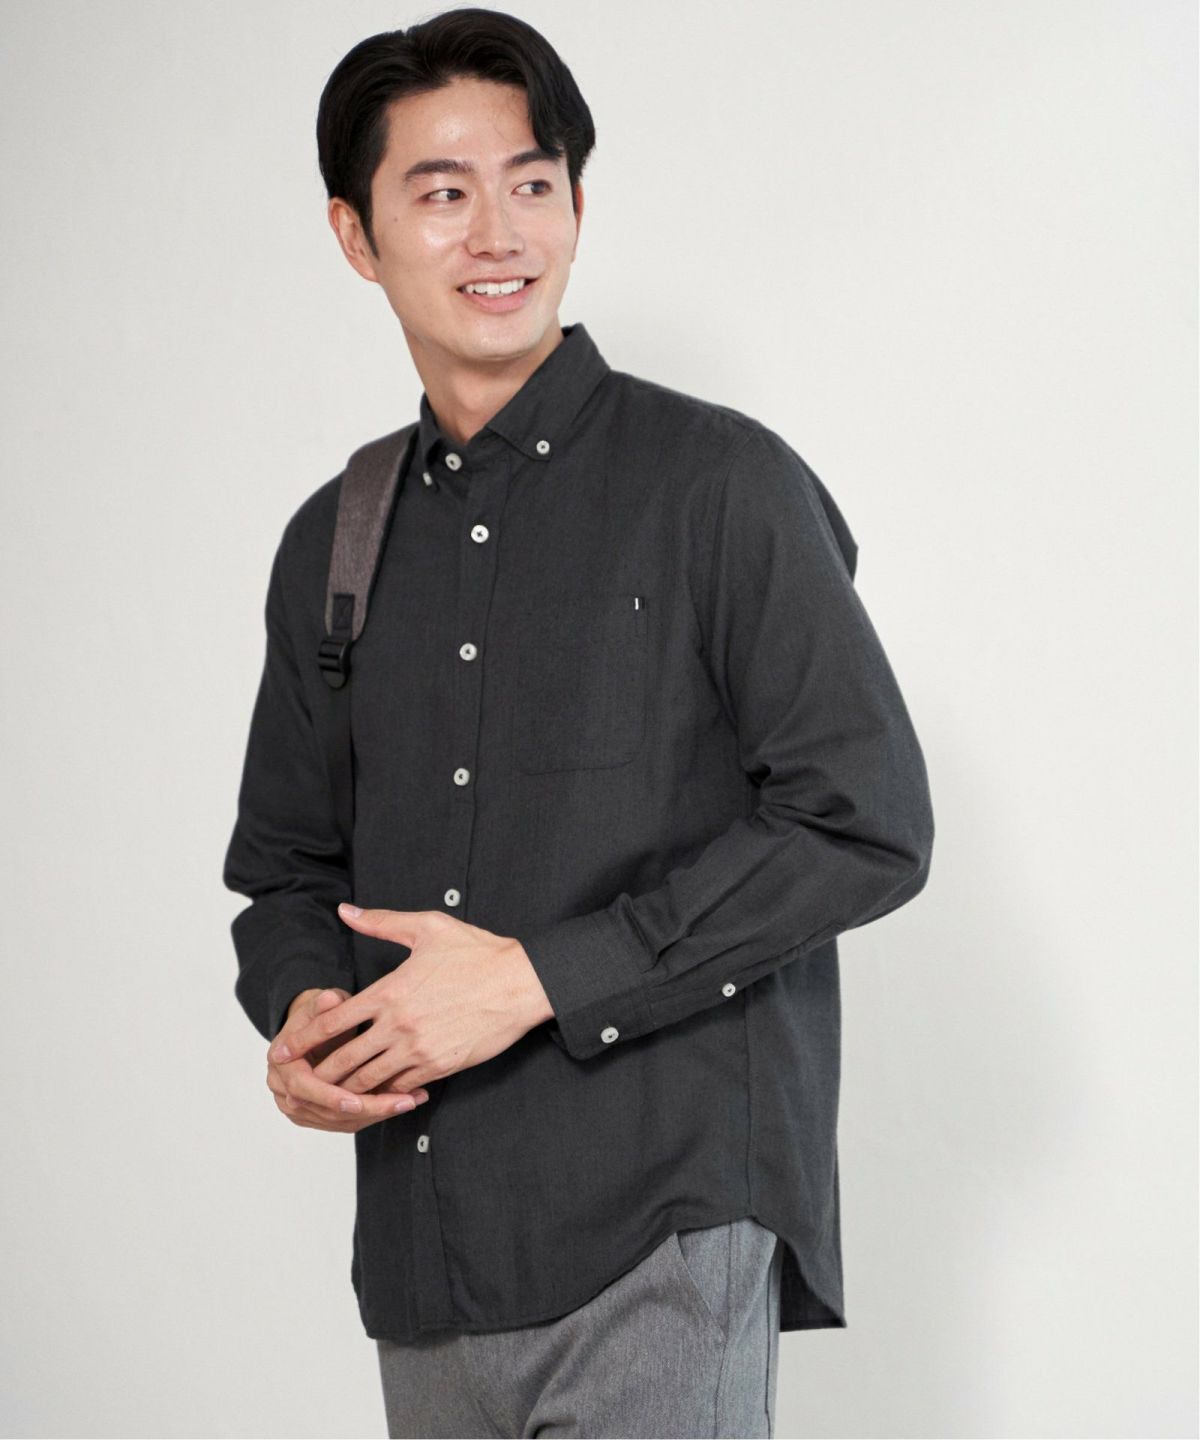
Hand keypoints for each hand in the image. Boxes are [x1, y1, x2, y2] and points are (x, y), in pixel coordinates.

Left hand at [267, 907, 554, 1094]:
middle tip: (298, 1082)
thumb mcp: (428, 928)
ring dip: (346, 1090)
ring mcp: (418, 1050)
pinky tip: (376, 1095)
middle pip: (343, 1059)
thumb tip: (346, 910)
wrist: (521, 984)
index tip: (281, 1051)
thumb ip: (381, 922)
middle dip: (316, 1073)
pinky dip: (384, 1094)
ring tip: (330, 1094)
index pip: (332, 1020)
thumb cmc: (477, 952)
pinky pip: (400, 1088)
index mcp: (389, 991)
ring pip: (368, 1080)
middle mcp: (398, 1025)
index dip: (301, 1039)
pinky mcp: (439, 1067)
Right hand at [267, 986, 430, 1131]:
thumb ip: (324, 1003)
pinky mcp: (320, 1116)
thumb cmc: (319, 1015)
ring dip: (378, 1114)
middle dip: (367, 1108)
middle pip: (327, 1112)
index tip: (358, 1101)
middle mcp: (286, 1092)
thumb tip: (329, 999)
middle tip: (403, 1102)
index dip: (330, 1096)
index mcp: (281, 1066)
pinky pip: (349, 1121)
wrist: (313, 1030)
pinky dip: (375, 1114)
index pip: (304, 1089)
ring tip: (412, 1101)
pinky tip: (404, 1103)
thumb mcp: (320, 1004)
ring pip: (341, 1121)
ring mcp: (301, 1108)